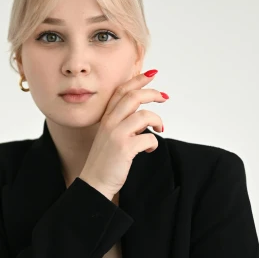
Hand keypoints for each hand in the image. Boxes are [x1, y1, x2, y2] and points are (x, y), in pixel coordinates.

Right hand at [79, 70, 168, 198]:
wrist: (94, 183)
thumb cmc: (104, 161)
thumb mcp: (110, 136)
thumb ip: (122, 124)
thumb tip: (143, 117)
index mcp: (106, 118)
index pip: (121, 91)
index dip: (137, 80)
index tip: (151, 74)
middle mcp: (109, 123)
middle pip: (133, 97)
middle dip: (152, 93)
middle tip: (164, 97)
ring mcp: (116, 135)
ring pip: (144, 115)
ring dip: (156, 120)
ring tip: (160, 127)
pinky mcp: (124, 148)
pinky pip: (149, 138)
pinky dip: (153, 143)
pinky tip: (149, 149)